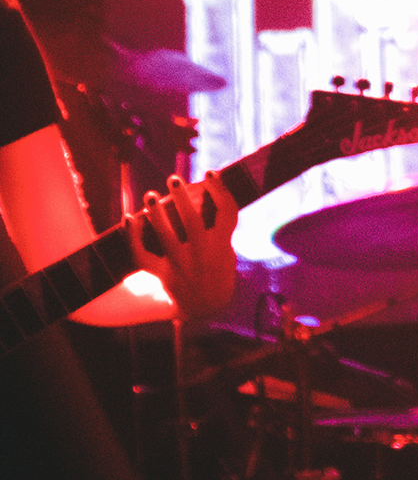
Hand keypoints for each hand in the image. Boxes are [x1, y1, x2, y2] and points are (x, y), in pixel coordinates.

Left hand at [130, 173, 237, 321]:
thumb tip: (207, 192)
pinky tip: (129, 218)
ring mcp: (182, 267)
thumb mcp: (227, 250)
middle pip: (193, 223)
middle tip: (173, 180)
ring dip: (157, 214)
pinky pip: (143, 256)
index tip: (210, 173)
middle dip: (183, 198)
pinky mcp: (163, 275)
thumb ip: (219, 228)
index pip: (226, 213)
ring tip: (150, 195)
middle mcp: (203, 256)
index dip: (219, 191)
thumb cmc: (216, 270)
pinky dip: (133, 237)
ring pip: (166, 238)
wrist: (206, 306)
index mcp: (223, 247)